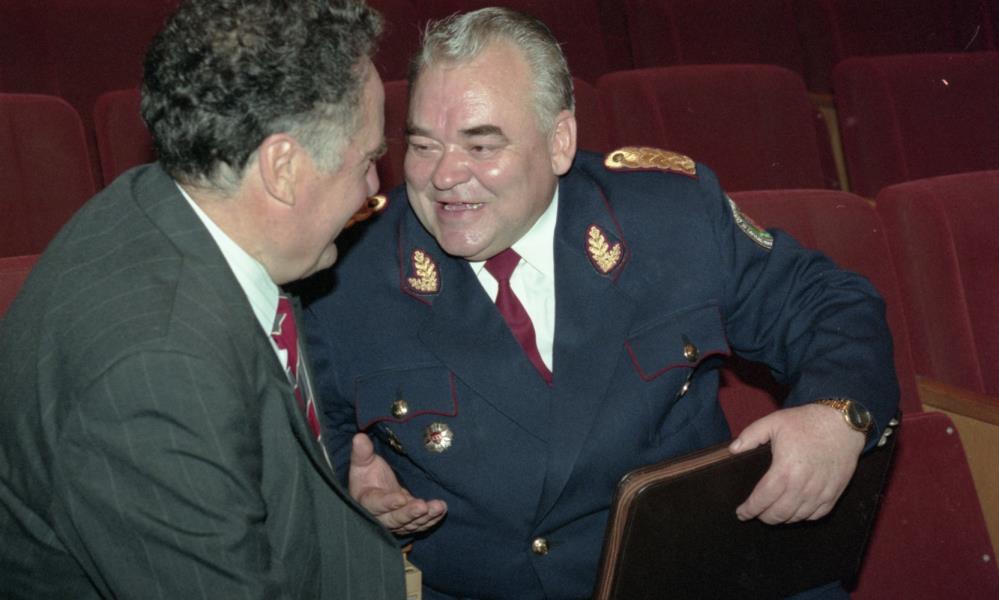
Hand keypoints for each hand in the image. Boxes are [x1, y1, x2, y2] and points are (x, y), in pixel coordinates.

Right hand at [348, 433, 447, 534]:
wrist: (373, 488)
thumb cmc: (366, 475)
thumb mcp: (362, 462)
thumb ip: (361, 452)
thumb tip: (359, 437)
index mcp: (367, 501)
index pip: (377, 504)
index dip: (389, 503)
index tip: (401, 498)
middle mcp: (381, 516)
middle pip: (395, 519)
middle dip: (410, 513)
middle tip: (422, 506)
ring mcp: (397, 520)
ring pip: (411, 523)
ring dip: (425, 516)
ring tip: (438, 507)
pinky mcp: (409, 521)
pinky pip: (421, 523)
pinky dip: (432, 519)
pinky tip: (441, 510)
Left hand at [729, 404, 864, 523]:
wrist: (842, 423)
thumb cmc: (806, 422)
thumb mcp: (773, 422)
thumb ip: (750, 436)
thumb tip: (733, 450)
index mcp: (784, 470)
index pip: (762, 499)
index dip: (749, 510)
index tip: (741, 513)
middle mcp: (802, 486)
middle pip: (778, 514)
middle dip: (763, 517)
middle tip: (755, 513)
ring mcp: (820, 492)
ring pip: (797, 517)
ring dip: (782, 518)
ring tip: (772, 512)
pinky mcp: (834, 493)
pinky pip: (816, 515)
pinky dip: (803, 517)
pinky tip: (795, 511)